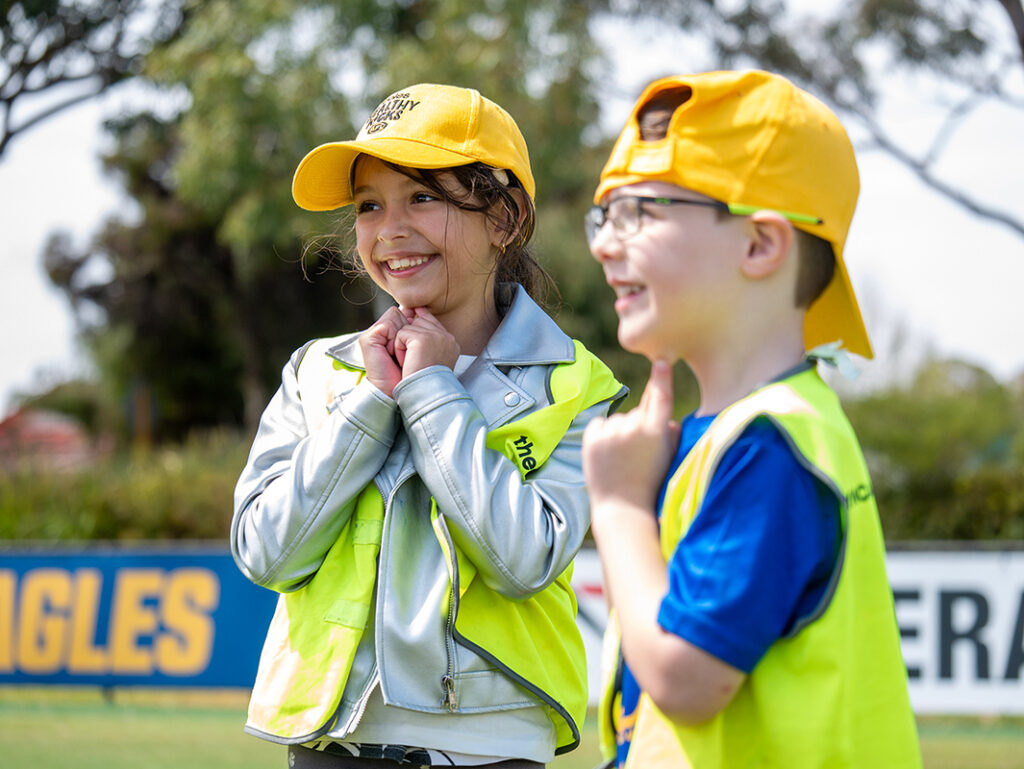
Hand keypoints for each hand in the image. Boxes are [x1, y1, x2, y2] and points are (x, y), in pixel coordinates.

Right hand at [358, 306, 413, 396]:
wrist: (401, 394)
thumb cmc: (414, 373)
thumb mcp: (421, 347)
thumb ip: (418, 328)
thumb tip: (419, 309)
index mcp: (394, 332)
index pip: (407, 313)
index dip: (417, 327)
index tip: (420, 348)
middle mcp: (383, 331)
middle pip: (402, 312)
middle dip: (412, 331)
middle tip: (410, 354)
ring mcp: (374, 334)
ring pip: (395, 315)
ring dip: (405, 336)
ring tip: (403, 356)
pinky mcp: (368, 339)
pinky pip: (388, 324)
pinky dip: (396, 340)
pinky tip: (395, 355)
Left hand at [394, 307, 459, 376]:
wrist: (423, 394)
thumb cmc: (424, 381)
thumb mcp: (430, 357)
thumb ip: (427, 338)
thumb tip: (415, 315)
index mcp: (451, 342)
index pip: (431, 322)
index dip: (417, 325)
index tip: (411, 335)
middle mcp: (447, 337)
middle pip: (418, 321)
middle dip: (408, 337)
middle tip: (412, 360)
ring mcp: (436, 336)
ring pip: (408, 327)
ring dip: (403, 345)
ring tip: (411, 362)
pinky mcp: (423, 339)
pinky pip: (402, 334)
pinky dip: (399, 348)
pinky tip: (406, 362)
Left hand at [582, 360, 679, 532]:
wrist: (623, 508)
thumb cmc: (652, 484)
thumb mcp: (670, 457)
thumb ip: (670, 433)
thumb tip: (666, 417)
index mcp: (657, 431)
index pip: (660, 396)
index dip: (661, 378)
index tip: (662, 361)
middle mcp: (633, 427)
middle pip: (640, 412)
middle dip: (641, 425)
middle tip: (640, 455)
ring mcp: (611, 432)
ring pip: (619, 420)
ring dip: (621, 432)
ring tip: (623, 460)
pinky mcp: (592, 437)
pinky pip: (600, 424)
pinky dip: (603, 434)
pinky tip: (609, 455)